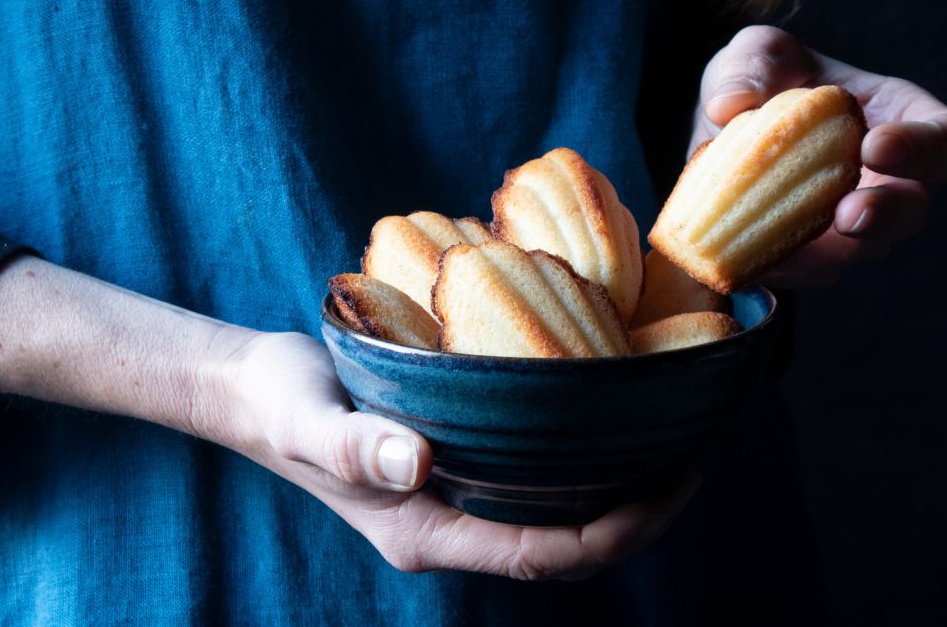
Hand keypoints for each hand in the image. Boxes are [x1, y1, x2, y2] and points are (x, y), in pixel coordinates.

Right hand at [217, 330, 699, 580]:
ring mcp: (453, 500)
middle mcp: (448, 525)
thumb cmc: (280, 404)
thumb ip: (355, 447)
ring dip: (615, 494)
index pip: (539, 556)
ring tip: (668, 445)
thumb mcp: (309, 421)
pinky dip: (580, 466)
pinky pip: (533, 484)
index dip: (613, 534)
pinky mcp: (454, 468)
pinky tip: (605, 424)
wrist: (254, 392)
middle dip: (635, 520)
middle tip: (692, 462)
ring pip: (553, 518)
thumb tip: (420, 463)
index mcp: (424, 533)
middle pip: (562, 548)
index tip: (668, 489)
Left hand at [691, 25, 946, 287]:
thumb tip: (729, 103)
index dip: (925, 149)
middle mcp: (888, 179)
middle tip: (849, 215)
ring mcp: (852, 225)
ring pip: (858, 252)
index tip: (876, 146)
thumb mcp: (757, 52)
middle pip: (913, 211)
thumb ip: (752, 64)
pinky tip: (744, 257)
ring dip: (826, 253)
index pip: (946, 139)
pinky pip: (806, 273)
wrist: (722, 129)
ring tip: (783, 246)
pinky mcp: (811, 257)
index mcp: (900, 118)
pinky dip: (778, 267)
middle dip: (884, 215)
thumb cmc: (765, 79)